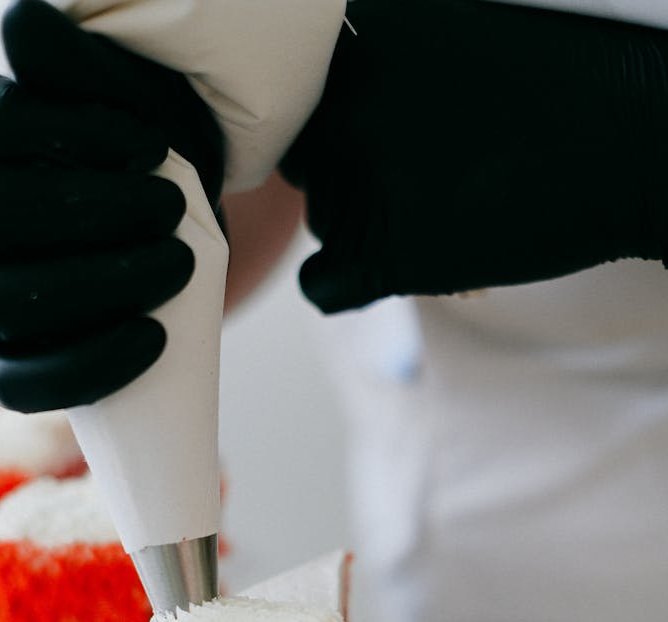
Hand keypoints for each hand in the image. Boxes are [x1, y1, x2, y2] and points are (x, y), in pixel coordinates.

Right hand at [0, 0, 223, 411]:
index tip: (151, 146)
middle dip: (90, 213)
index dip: (75, 136)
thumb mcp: (109, 94)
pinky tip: (152, 339)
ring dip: (96, 286)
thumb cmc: (128, 158)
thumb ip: (68, 61)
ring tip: (175, 266)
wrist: (147, 223)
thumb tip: (20, 28)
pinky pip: (17, 382)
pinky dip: (87, 366)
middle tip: (170, 209)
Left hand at [282, 0, 667, 311]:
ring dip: (363, 224)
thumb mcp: (445, 33)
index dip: (338, 127)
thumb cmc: (549, 85)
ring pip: (323, 222)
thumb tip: (319, 107)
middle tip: (420, 173)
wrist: (626, 145)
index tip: (386, 136)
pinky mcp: (387, 258)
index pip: (297, 100)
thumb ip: (373, 63)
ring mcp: (360, 186)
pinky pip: (323, 287)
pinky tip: (391, 261)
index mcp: (355, 44)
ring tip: (441, 205)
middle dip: (348, 173)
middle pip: (306, 162)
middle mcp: (342, 109)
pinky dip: (347, 282)